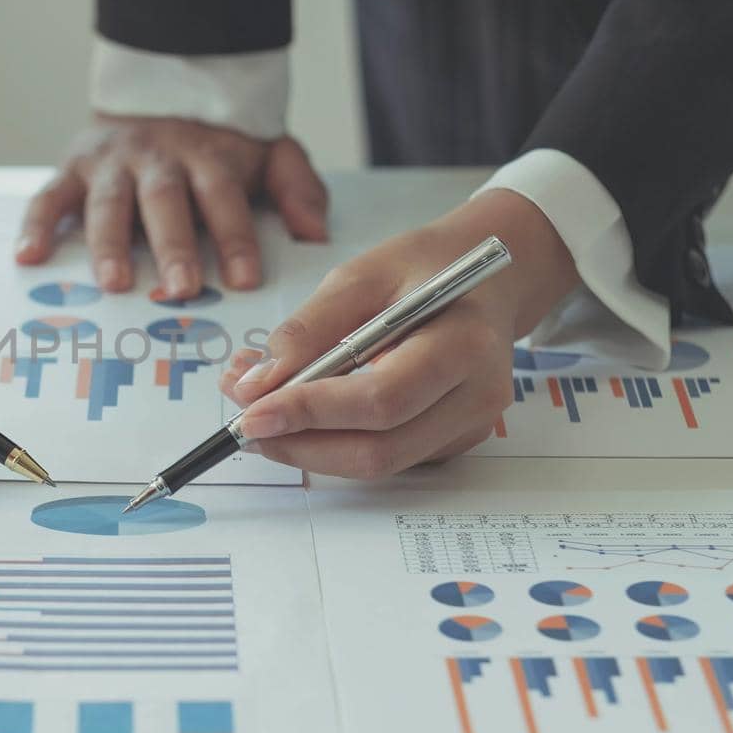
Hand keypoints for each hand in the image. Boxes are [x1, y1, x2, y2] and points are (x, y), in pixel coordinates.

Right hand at [16, 114, 328, 297]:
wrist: (160, 87)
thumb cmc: (216, 142)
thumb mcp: (268, 151)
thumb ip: (296, 187)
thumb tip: (315, 234)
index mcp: (207, 157)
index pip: (224, 198)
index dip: (234, 237)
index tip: (244, 279)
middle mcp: (157, 158)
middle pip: (166, 201)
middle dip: (173, 245)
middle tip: (181, 287)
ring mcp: (112, 163)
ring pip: (110, 201)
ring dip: (109, 242)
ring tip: (114, 282)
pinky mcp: (73, 167)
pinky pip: (50, 196)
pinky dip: (37, 224)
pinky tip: (29, 256)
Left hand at [219, 190, 579, 478]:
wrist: (487, 280)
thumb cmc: (425, 268)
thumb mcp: (361, 275)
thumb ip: (308, 330)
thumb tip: (256, 385)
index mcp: (464, 345)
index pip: (381, 399)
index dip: (310, 413)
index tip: (251, 412)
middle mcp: (476, 398)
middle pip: (379, 449)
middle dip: (300, 444)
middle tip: (245, 422)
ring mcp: (467, 428)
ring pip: (377, 464)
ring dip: (308, 448)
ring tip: (260, 411)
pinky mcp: (449, 442)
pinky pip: (385, 458)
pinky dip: (332, 443)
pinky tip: (300, 412)